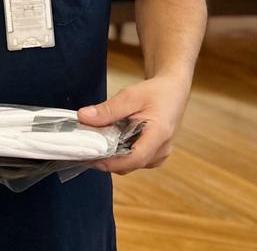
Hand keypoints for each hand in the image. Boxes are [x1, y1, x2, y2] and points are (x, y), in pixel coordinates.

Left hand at [76, 74, 191, 174]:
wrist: (172, 92)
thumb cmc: (156, 92)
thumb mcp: (130, 96)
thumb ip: (108, 109)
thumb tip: (83, 117)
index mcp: (159, 134)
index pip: (136, 157)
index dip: (112, 162)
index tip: (92, 158)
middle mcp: (162, 149)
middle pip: (130, 164)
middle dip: (107, 159)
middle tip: (86, 147)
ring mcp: (159, 154)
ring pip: (131, 164)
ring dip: (113, 157)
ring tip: (96, 142)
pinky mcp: (154, 154)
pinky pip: (134, 160)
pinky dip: (120, 154)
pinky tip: (110, 142)